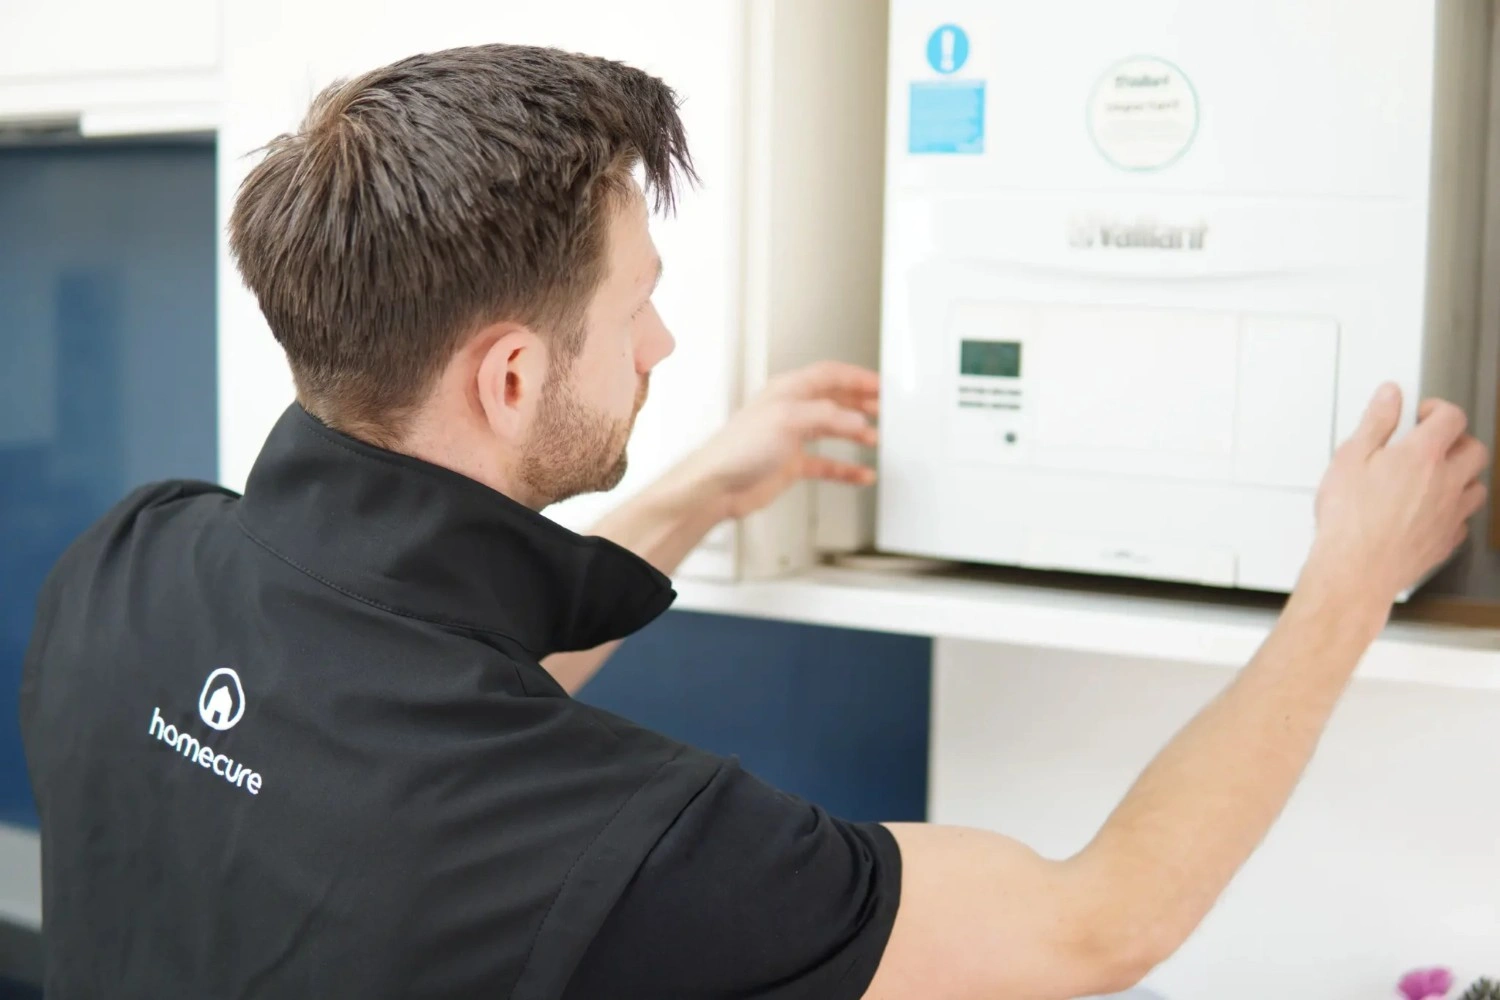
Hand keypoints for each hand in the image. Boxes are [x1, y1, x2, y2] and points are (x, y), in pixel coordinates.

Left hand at [683, 361, 878, 518]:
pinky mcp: (791, 464)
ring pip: (832, 430)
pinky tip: (860, 474)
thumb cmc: (738, 449)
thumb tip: (856, 419)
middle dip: (861, 403)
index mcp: (787, 391)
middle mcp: (790, 411)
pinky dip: (846, 469)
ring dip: (856, 433)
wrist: (717, 486)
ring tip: (877, 438)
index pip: (830, 375)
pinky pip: (826, 464)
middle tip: (884, 409)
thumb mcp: (787, 420)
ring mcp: (791, 438)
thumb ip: (826, 416)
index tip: (880, 385)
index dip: (857, 377)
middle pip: (834, 400)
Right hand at [1308, 384, 1487, 602]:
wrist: (1356, 570)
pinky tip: (1431, 512)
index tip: (1422, 414)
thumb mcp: (1350, 458)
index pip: (1451, 417)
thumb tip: (1390, 397)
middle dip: (1458, 440)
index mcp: (1423, 455)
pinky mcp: (1446, 541)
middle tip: (1433, 443)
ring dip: (1462, 476)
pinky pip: (1463, 520)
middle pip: (1475, 449)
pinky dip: (1453, 511)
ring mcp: (1450, 513)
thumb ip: (1375, 422)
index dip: (1438, 409)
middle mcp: (1446, 481)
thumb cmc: (1350, 520)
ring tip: (1437, 477)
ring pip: (1477, 486)